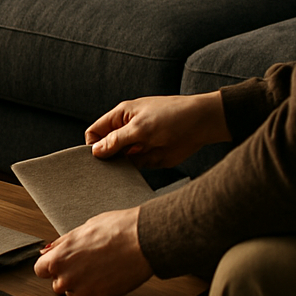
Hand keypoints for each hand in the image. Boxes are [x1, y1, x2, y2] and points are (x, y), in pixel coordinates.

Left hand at [34, 206, 150, 295]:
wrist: (142, 241)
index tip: (58, 263)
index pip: (39, 270)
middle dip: (67, 276)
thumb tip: (48, 250)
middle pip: (56, 284)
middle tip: (85, 263)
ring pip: (73, 295)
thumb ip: (61, 244)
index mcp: (59, 258)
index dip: (50, 265)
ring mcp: (83, 292)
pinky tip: (107, 277)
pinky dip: (97, 292)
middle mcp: (67, 278)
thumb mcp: (81, 229)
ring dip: (81, 286)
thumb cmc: (115, 230)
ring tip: (98, 269)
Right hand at [84, 92, 229, 168]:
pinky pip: (134, 168)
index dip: (92, 145)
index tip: (96, 159)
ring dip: (118, 168)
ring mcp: (138, 145)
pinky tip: (130, 178)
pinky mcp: (149, 157)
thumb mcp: (140, 127)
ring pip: (119, 160)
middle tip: (104, 172)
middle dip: (104, 159)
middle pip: (105, 148)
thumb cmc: (172, 116)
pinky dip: (131, 174)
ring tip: (118, 176)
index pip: (95, 132)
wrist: (203, 124)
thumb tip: (95, 152)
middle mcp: (127, 131)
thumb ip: (116, 140)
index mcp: (121, 117)